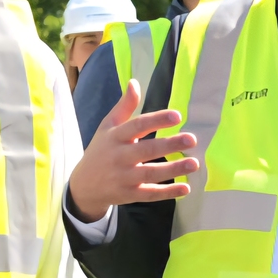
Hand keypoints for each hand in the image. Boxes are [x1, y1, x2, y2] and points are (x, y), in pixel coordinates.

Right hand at [66, 80, 198, 222]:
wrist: (84, 186)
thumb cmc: (101, 150)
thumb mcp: (107, 126)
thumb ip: (124, 107)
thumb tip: (134, 82)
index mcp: (115, 137)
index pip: (137, 126)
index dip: (157, 120)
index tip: (177, 115)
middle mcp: (119, 157)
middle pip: (146, 150)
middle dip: (169, 145)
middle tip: (192, 139)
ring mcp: (124, 178)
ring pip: (150, 173)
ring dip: (173, 169)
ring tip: (194, 163)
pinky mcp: (129, 195)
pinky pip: (150, 194)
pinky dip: (168, 193)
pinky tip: (186, 188)